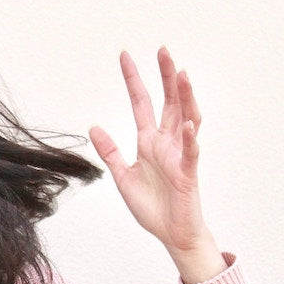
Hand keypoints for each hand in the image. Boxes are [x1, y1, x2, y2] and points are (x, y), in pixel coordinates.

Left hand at [89, 48, 225, 283]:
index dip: (134, 81)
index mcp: (149, 142)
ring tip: (181, 74)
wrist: (171, 234)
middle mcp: (166, 143)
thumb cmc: (152, 207)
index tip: (125, 56)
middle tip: (162, 50)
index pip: (141, 104)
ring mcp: (180, 156)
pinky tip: (187, 123)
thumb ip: (110, 152)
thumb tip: (93, 127)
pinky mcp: (188, 173)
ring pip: (186, 118)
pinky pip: (191, 152)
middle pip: (169, 102)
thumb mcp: (122, 176)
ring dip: (185, 97)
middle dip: (165, 77)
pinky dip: (189, 137)